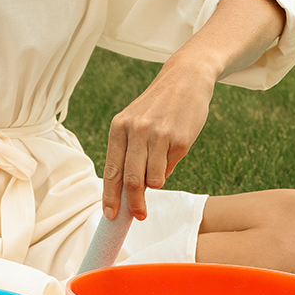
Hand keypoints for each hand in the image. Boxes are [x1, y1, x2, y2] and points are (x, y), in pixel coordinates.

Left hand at [103, 60, 215, 220]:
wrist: (185, 80)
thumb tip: (129, 190)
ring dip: (155, 183)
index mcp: (119, 127)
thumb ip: (129, 152)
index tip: (111, 214)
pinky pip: (171, 167)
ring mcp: (158, 135)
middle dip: (134, 203)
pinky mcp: (179, 139)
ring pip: (153, 178)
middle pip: (131, 179)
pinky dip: (169, 167)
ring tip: (158, 170)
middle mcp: (136, 131)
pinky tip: (172, 150)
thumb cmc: (157, 107)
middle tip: (138, 215)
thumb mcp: (134, 122)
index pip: (111, 170)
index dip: (110, 196)